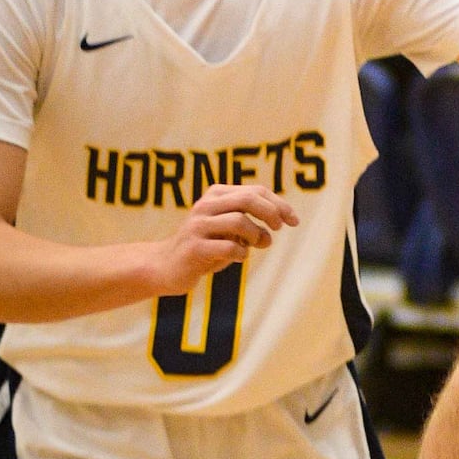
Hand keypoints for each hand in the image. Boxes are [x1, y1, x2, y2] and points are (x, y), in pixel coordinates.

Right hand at [145, 184, 298, 295]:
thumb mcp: (228, 229)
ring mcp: (198, 226)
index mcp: (216, 195)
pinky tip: (240, 256)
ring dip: (256, 235)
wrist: (165, 267)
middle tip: (280, 228)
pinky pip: (228, 246)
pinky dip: (241, 252)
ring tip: (258, 245)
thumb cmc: (205, 247)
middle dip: (272, 213)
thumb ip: (250, 220)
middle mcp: (206, 206)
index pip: (255, 191)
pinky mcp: (194, 248)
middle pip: (248, 199)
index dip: (279, 204)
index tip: (294, 221)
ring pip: (239, 221)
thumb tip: (278, 221)